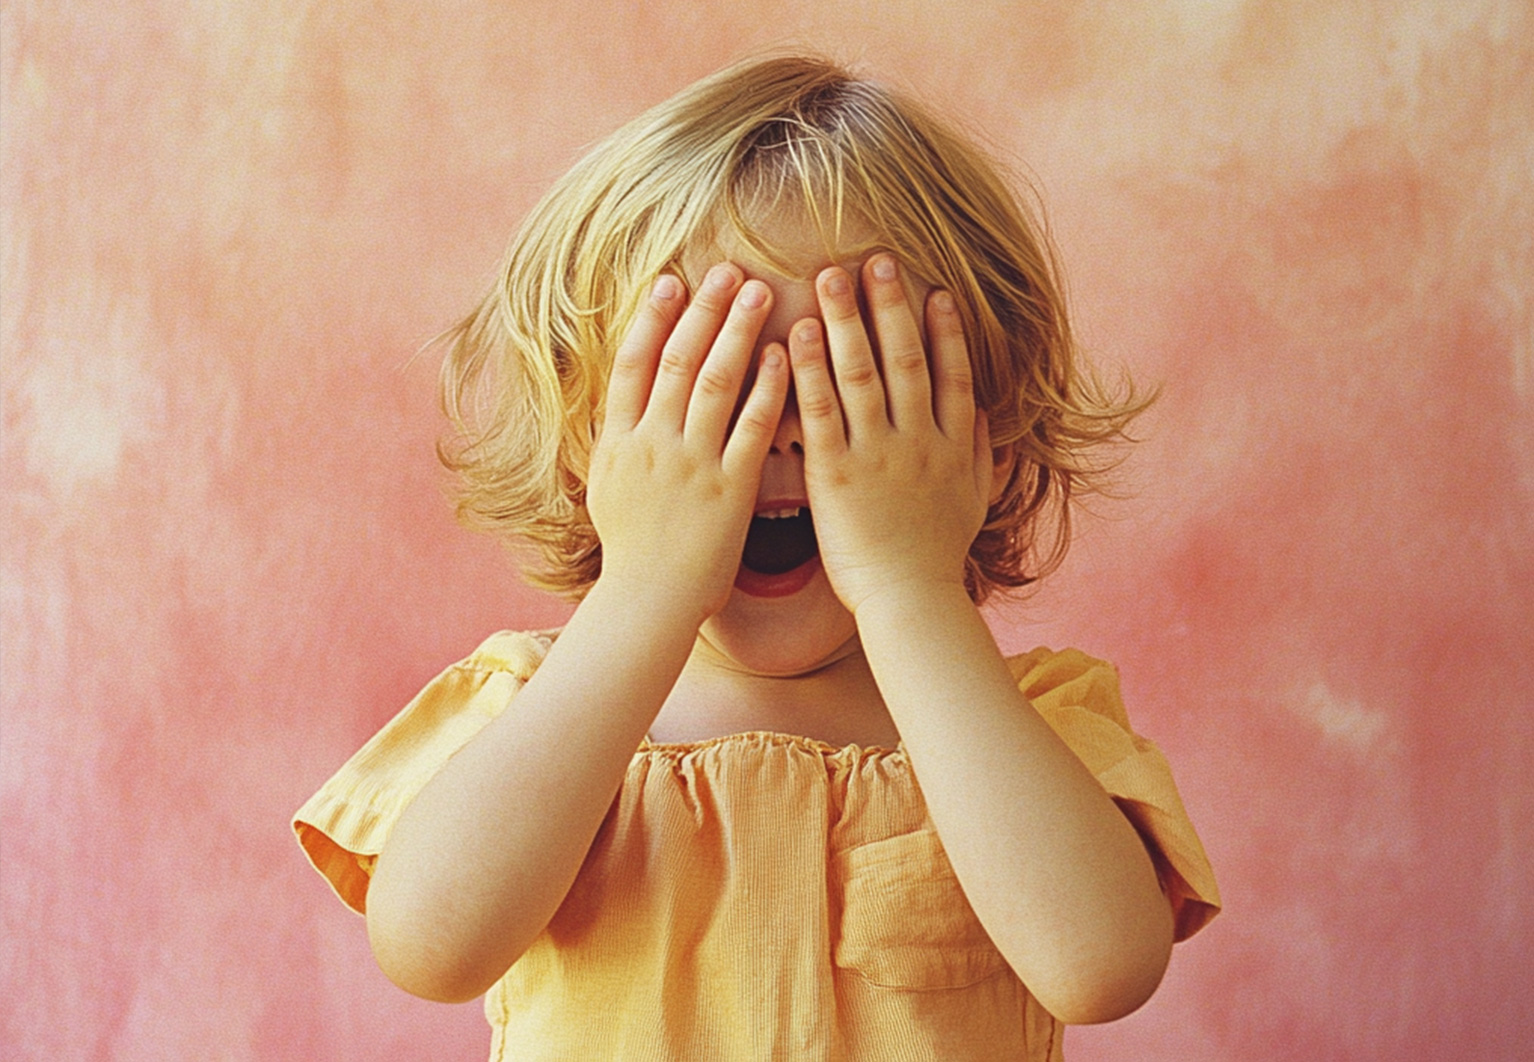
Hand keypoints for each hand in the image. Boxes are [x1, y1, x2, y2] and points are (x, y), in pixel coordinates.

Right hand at [588, 265, 788, 623]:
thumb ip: (620, 441)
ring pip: (714, 382)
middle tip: (727, 269)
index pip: (633, 364)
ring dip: (737, 331)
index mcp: (618, 440)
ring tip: (759, 292)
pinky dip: (766, 387)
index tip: (671, 280)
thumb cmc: (633, 550)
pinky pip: (750, 427)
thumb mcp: (609, 487)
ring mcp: (690, 464)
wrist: (648, 603)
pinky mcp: (728, 489)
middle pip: (677, 361)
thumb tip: (625, 402)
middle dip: (703, 310)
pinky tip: (785, 354)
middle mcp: (652, 443)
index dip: (653, 319)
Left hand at [787, 254, 991, 615]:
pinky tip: (800, 333)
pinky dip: (811, 369)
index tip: (934, 290)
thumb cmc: (937, 558)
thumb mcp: (974, 503)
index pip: (952, 374)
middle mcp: (919, 440)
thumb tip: (987, 414)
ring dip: (847, 320)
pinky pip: (822, 411)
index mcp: (952, 446)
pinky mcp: (836, 474)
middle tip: (877, 259)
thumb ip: (982, 455)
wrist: (910, 603)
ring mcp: (878, 454)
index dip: (945, 330)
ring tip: (830, 275)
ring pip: (863, 373)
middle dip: (891, 306)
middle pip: (907, 359)